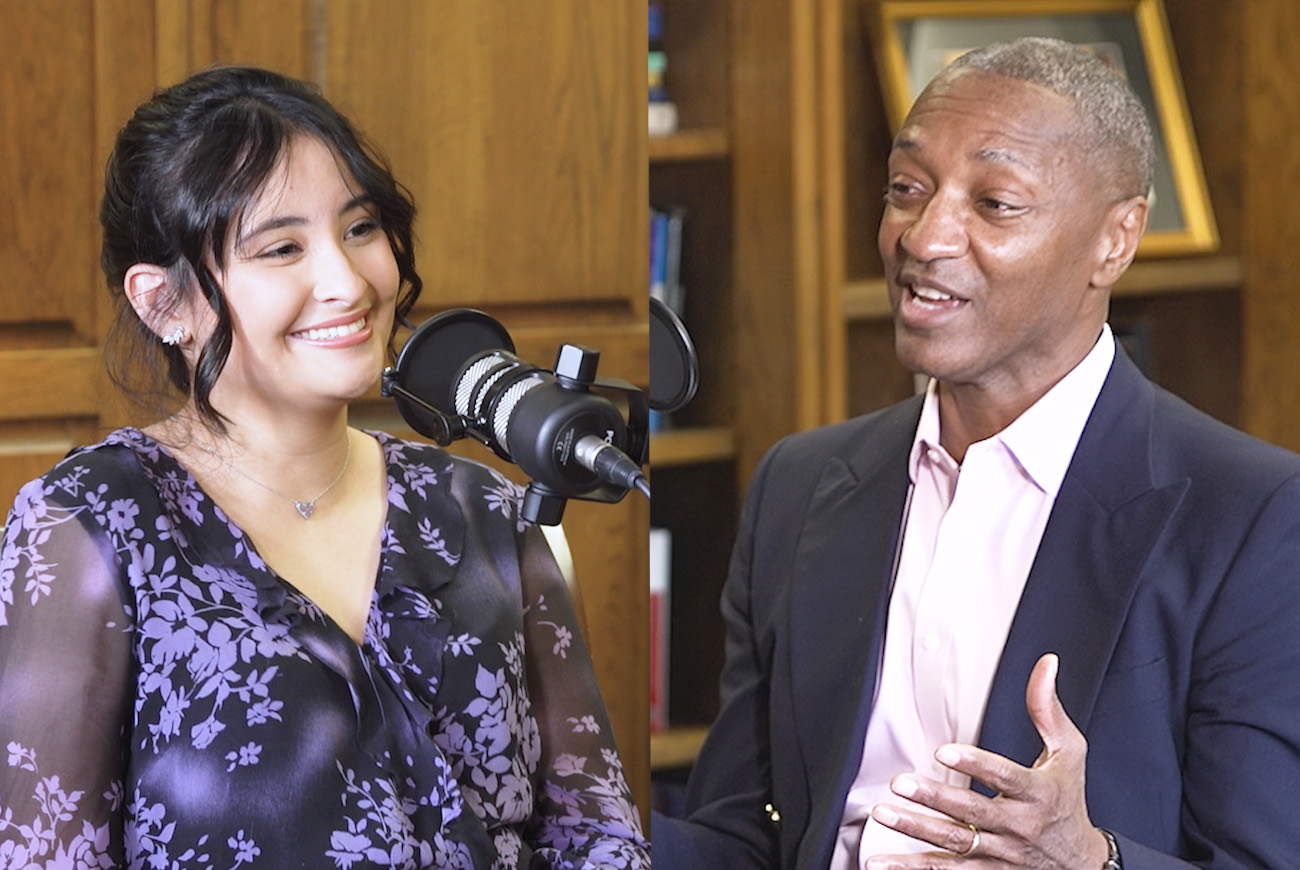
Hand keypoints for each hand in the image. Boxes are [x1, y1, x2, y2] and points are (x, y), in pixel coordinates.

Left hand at [864, 654, 1110, 868]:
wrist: (1081, 863)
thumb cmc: (1067, 800)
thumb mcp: (1069, 753)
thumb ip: (1048, 709)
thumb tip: (1046, 664)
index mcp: (1037, 793)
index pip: (1005, 778)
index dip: (975, 764)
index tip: (943, 751)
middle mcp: (1018, 827)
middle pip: (972, 813)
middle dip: (934, 798)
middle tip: (899, 783)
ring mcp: (1000, 854)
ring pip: (954, 845)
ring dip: (915, 831)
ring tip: (883, 814)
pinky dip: (914, 869)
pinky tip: (882, 862)